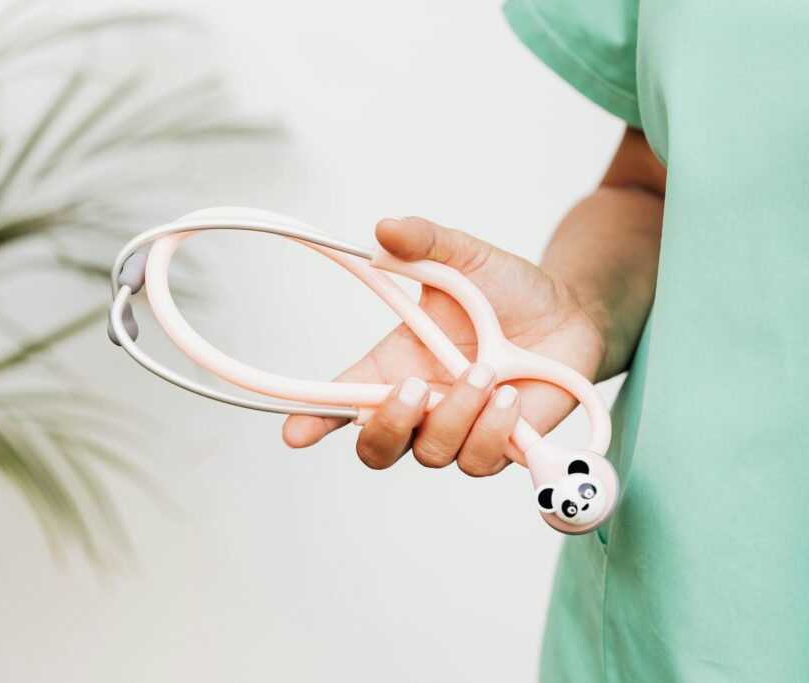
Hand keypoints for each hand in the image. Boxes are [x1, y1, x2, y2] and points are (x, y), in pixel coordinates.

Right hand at [281, 216, 606, 475]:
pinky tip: (508, 398)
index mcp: (397, 364)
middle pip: (376, 446)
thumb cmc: (511, 290)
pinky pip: (479, 461)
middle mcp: (422, 405)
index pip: (343, 399)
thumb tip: (386, 228)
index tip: (294, 432)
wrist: (572, 313)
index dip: (312, 419)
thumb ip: (426, 242)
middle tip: (414, 388)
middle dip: (386, 426)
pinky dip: (492, 431)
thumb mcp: (466, 257)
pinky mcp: (500, 448)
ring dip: (457, 415)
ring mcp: (459, 431)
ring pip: (432, 453)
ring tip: (487, 372)